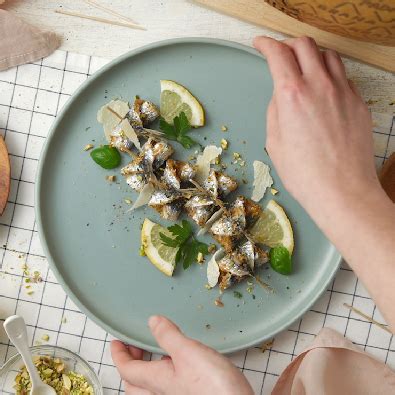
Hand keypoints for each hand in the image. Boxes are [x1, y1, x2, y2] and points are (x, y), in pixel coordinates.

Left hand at [111, 316, 252, 394]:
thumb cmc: (212, 385)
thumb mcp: (188, 352)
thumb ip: (169, 336)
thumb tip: (152, 321)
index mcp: (156, 381)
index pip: (127, 369)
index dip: (118, 354)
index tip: (116, 342)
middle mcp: (162, 393)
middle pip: (134, 383)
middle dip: (129, 363)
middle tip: (133, 346)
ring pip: (149, 387)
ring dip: (145, 369)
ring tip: (153, 352)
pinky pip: (165, 387)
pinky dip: (163, 373)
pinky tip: (177, 364)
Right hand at [253, 36, 380, 217]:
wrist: (342, 191)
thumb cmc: (305, 173)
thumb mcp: (275, 142)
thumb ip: (276, 110)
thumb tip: (282, 96)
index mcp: (292, 95)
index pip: (277, 53)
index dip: (265, 44)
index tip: (259, 44)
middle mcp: (319, 85)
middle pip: (304, 45)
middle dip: (288, 44)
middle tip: (280, 55)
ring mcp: (343, 92)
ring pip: (328, 55)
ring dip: (311, 55)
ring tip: (303, 69)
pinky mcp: (359, 103)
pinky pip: (343, 76)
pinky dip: (329, 74)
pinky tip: (323, 90)